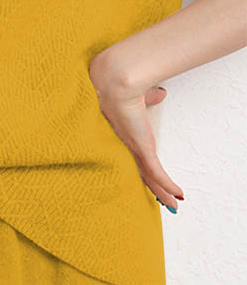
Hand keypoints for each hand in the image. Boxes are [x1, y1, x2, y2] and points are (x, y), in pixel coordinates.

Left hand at [88, 52, 183, 213]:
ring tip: (173, 205)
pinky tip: (177, 194)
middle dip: (153, 188)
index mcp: (124, 132)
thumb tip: (159, 93)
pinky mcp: (142, 147)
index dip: (141, 168)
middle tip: (162, 201)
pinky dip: (167, 185)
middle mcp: (127, 143)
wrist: (113, 84)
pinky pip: (156, 173)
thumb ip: (148, 97)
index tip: (148, 179)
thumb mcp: (139, 94)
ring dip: (162, 192)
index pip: (133, 156)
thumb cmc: (119, 85)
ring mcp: (134, 147)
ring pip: (150, 177)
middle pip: (140, 172)